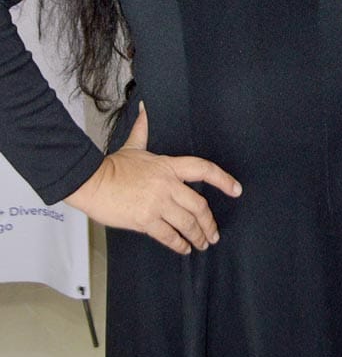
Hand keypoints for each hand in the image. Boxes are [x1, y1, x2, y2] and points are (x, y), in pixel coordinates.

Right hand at [65, 104, 241, 254]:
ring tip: (202, 243)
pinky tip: (183, 248)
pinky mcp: (145, 220)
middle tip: (213, 234)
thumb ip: (144, 129)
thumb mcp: (134, 146)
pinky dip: (179, 244)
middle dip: (209, 223)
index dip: (223, 180)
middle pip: (199, 205)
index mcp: (168, 166)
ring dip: (198, 236)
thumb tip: (145, 109)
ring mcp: (157, 203)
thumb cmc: (111, 166)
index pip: (204, 169)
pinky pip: (168, 235)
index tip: (236, 189)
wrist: (90, 181)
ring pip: (187, 223)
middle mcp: (167, 185)